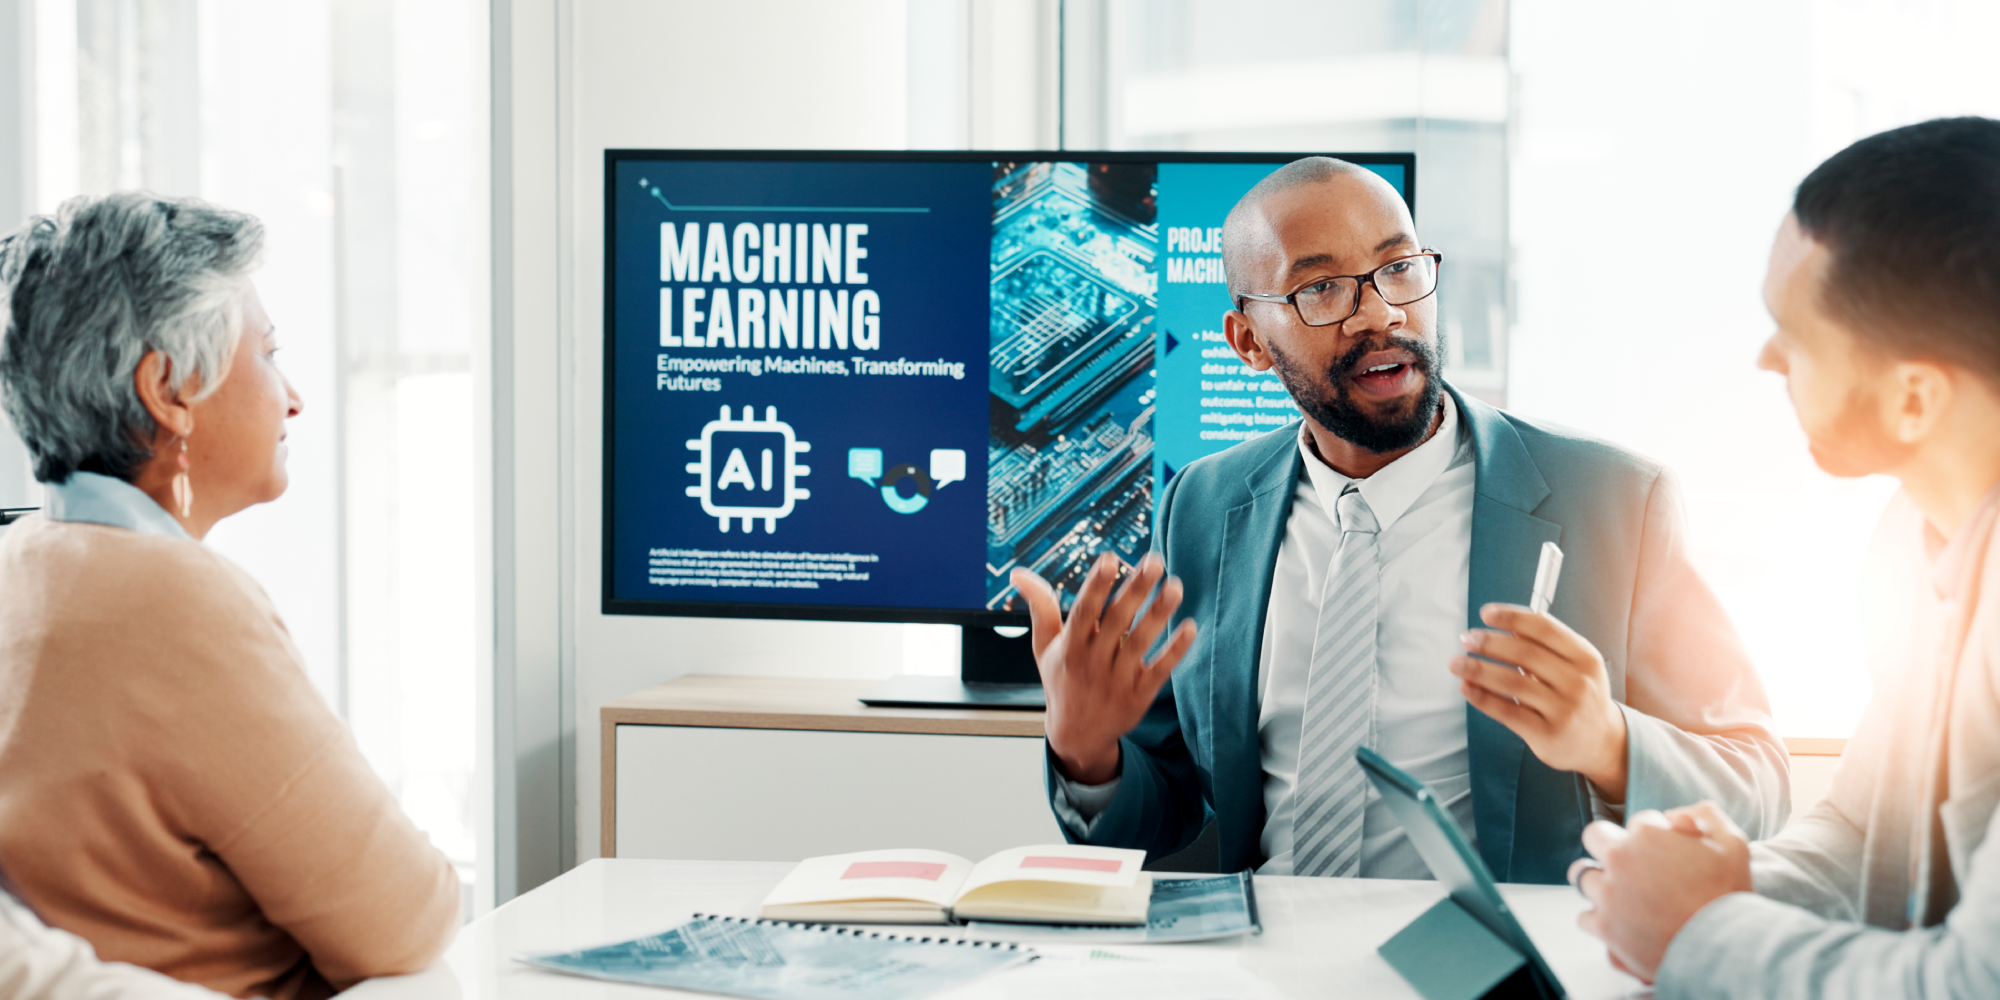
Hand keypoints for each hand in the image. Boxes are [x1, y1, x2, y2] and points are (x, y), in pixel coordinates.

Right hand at [1011, 553, 1197, 784]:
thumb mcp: (1044, 647)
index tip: (1110, 558)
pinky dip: (1175, 650)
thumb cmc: (1061, 680)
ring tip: (1175, 586)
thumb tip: (1018, 573)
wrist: (1077, 735)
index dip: (1096, 585)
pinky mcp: (1138, 695)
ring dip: (1159, 614)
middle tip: (1155, 561)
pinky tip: (1190, 627)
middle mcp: (1092, 662)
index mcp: (1069, 647)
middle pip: (1117, 621)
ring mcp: (1116, 680)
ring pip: (1140, 643)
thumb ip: (1040, 607)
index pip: (1083, 611)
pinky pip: (1159, 670)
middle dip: (1136, 589)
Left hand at [1450, 603, 1629, 799]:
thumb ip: (1545, 644)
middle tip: (1466, 639)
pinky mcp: (1547, 734)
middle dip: (1489, 643)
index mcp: (1585, 657)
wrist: (1601, 742)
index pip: (1544, 628)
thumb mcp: (1575, 665)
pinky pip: (1507, 712)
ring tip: (1456, 663)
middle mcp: (1577, 683)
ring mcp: (1563, 710)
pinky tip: (1466, 688)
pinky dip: (1482, 698)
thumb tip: (1504, 622)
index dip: (1512, 617)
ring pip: (1512, 682)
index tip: (1486, 613)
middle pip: (1524, 653)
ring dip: (1478, 669)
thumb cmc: (1579, 696)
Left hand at [1572, 803, 1753, 982]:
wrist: (1726, 948)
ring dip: (1600, 882)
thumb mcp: (1732, 842)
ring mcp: (1608, 894)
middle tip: (1628, 862)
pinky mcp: (1604, 927)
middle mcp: (1620, 859)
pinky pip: (1584, 917)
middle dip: (1610, 844)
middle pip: (1595, 836)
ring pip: (1583, 876)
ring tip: (1621, 894)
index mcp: (1646, 834)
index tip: (1666, 852)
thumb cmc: (1729, 894)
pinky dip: (1599, 920)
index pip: (1639, 821)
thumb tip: (1674, 816)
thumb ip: (1704, 815)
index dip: (1655, 834)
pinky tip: (1620, 923)